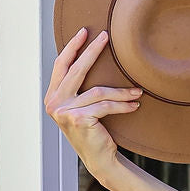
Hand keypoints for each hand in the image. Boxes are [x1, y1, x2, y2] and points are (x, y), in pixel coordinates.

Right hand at [44, 27, 142, 182]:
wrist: (98, 158)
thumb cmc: (93, 130)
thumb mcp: (80, 107)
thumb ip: (77, 88)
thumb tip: (88, 57)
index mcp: (52, 97)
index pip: (61, 66)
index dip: (72, 47)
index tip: (84, 32)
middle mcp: (54, 103)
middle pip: (76, 70)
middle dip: (92, 51)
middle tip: (105, 36)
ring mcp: (64, 112)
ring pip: (98, 91)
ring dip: (121, 91)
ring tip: (137, 91)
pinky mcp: (79, 119)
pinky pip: (106, 105)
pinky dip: (122, 104)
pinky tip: (134, 105)